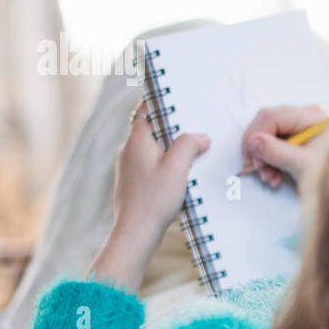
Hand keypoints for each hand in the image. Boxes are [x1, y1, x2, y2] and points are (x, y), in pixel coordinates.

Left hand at [90, 101, 209, 290]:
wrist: (135, 232)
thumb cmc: (154, 199)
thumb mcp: (177, 167)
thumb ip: (189, 145)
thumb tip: (201, 136)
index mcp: (136, 139)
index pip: (146, 108)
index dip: (162, 101)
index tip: (179, 96)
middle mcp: (128, 149)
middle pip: (151, 127)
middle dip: (173, 126)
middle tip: (195, 125)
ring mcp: (127, 167)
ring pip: (151, 147)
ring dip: (170, 147)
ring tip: (193, 151)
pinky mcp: (131, 182)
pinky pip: (150, 163)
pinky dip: (164, 163)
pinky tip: (181, 174)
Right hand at [240, 104, 328, 187]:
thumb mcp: (303, 165)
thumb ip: (276, 152)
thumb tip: (253, 142)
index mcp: (311, 116)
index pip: (270, 117)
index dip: (256, 137)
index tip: (254, 159)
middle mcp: (304, 117)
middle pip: (266, 124)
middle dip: (258, 149)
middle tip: (258, 169)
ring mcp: (299, 127)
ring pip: (267, 135)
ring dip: (262, 158)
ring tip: (269, 177)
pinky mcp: (295, 139)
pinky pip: (273, 144)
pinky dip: (269, 161)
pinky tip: (274, 176)